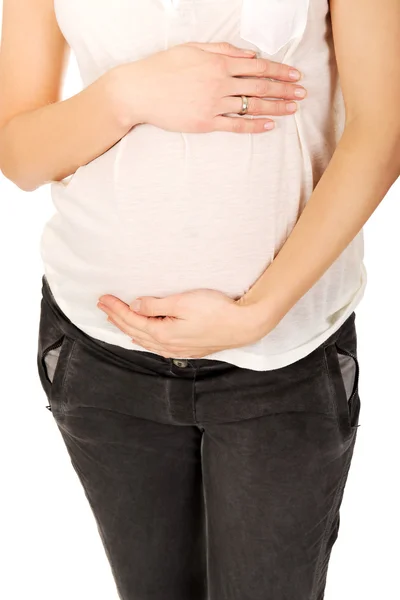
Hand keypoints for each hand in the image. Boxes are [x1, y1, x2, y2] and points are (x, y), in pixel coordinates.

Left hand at [97, 288, 270, 358]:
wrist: (244, 326)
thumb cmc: (217, 311)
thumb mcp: (183, 302)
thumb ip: (156, 305)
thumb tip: (135, 305)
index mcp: (163, 333)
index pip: (132, 319)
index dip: (116, 308)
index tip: (103, 298)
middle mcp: (167, 345)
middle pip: (134, 331)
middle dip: (116, 318)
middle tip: (102, 306)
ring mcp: (178, 349)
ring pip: (144, 340)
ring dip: (128, 329)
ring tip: (115, 320)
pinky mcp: (187, 348)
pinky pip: (156, 346)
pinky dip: (143, 339)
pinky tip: (141, 338)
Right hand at [113, 41, 306, 134]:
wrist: (139, 91)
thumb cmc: (163, 67)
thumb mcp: (192, 48)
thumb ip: (223, 50)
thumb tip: (249, 54)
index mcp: (218, 62)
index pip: (258, 66)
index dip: (279, 71)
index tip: (295, 75)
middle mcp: (219, 83)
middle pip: (260, 86)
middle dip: (284, 90)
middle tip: (302, 93)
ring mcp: (213, 104)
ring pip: (251, 106)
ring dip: (275, 107)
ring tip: (292, 109)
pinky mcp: (205, 123)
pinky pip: (236, 125)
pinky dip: (254, 126)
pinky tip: (270, 126)